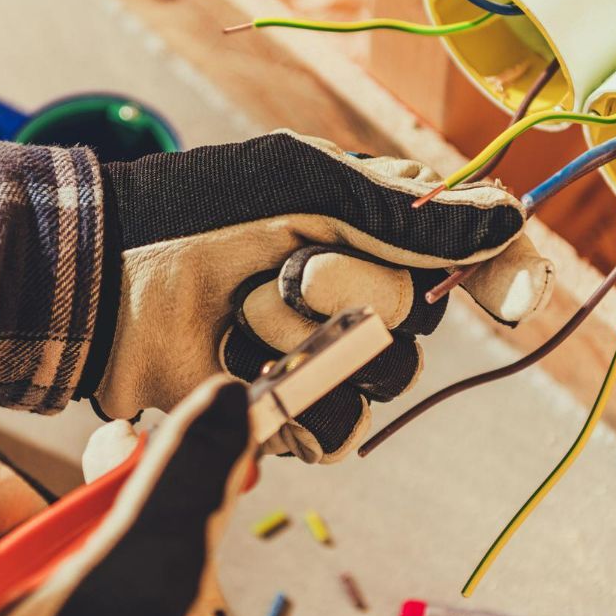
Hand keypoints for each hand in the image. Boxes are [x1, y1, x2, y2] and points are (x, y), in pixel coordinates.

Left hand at [80, 131, 551, 461]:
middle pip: (422, 317)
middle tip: (285, 268)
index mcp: (372, 219)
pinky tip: (241, 362)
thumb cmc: (195, 212)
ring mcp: (323, 350)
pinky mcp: (286, 407)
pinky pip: (335, 429)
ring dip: (309, 344)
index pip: (469, 249)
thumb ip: (406, 213)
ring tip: (243, 313)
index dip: (501, 272)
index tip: (509, 296)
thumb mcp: (303, 187)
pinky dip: (293, 399)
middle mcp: (359, 286)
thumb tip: (512, 216)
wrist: (104, 279)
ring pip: (384, 379)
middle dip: (354, 292)